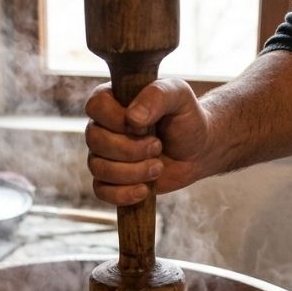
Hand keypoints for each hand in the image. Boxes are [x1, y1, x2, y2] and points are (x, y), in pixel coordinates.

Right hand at [84, 78, 210, 204]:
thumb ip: (157, 96)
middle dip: (129, 149)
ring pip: (98, 168)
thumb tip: (133, 118)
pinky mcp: (110, 181)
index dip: (116, 119)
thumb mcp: (179, 96)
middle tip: (158, 146)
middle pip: (94, 140)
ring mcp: (103, 155)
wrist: (197, 151)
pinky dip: (123, 194)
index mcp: (112, 101)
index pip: (95, 106)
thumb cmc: (186, 119)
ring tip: (158, 167)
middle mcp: (102, 127)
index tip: (144, 126)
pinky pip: (101, 191)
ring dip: (132, 172)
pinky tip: (144, 190)